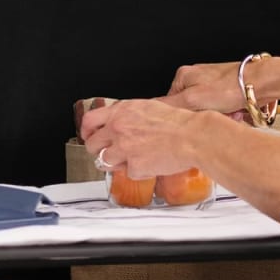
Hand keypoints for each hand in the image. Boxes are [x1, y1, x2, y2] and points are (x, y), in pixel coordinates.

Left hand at [81, 98, 208, 178]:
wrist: (192, 136)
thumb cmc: (177, 122)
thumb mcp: (147, 107)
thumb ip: (127, 115)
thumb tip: (118, 122)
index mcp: (120, 112)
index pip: (89, 121)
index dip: (86, 131)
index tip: (89, 136)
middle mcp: (118, 130)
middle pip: (92, 144)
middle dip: (97, 150)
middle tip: (106, 152)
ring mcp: (124, 150)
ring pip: (104, 161)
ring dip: (113, 162)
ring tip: (129, 159)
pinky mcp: (133, 167)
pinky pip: (128, 173)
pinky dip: (137, 171)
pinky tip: (148, 163)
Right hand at [166, 57, 278, 113]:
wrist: (261, 82)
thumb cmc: (230, 87)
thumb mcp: (193, 100)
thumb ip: (170, 106)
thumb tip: (150, 112)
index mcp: (183, 76)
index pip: (171, 104)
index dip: (182, 117)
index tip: (193, 121)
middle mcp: (196, 77)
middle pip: (190, 109)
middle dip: (204, 117)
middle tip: (216, 115)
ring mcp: (211, 84)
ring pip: (207, 111)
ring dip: (218, 116)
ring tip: (228, 113)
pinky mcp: (225, 90)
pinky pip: (220, 109)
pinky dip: (227, 113)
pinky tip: (235, 112)